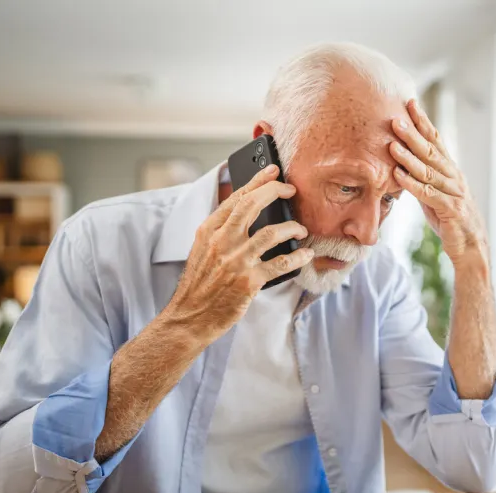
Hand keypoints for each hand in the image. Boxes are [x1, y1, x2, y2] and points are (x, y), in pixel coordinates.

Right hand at [163, 164, 313, 346]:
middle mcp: (221, 242)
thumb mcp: (202, 250)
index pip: (236, 198)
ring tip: (301, 229)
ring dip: (292, 227)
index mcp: (208, 231)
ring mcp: (236, 261)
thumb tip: (247, 213)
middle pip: (252, 205)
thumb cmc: (199, 285)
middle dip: (275, 192)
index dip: (257, 182)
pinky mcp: (249, 281)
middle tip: (291, 190)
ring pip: (272, 233)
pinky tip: (305, 255)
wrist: (189, 317)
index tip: (272, 172)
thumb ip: (221, 231)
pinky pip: (281, 263)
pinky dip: (298, 257)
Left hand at [389, 100, 487, 266]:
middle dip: (412, 134)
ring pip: (428, 171)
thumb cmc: (451, 220)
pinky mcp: (451, 210)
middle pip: (431, 151)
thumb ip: (423, 179)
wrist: (471, 247)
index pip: (436, 141)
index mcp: (450, 170)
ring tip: (391, 145)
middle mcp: (454, 177)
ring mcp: (454, 193)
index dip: (423, 122)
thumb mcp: (435, 195)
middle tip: (395, 118)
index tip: (410, 103)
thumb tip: (404, 166)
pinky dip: (413, 184)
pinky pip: (429, 195)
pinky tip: (398, 175)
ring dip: (408, 157)